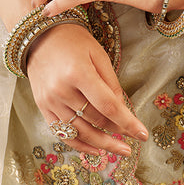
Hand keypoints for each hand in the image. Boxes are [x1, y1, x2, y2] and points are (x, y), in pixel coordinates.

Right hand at [26, 23, 147, 155]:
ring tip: (118, 149)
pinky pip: (63, 133)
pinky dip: (80, 144)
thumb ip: (111, 82)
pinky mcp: (43, 107)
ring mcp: (50, 101)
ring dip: (101, 144)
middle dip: (117, 133)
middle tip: (132, 142)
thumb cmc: (73, 41)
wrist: (40, 35)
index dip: (127, 123)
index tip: (142, 134)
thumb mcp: (98, 54)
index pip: (108, 106)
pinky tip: (95, 149)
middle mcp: (62, 90)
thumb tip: (122, 110)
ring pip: (80, 132)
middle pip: (95, 121)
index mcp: (79, 73)